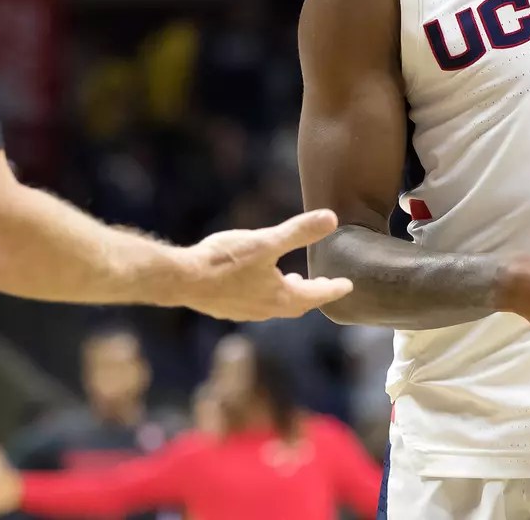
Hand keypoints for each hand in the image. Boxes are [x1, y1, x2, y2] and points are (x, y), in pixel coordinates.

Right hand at [179, 209, 353, 320]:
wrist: (182, 279)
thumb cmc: (224, 261)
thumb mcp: (265, 242)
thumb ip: (298, 231)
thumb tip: (332, 219)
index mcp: (280, 296)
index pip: (315, 295)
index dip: (333, 289)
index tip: (347, 285)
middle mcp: (265, 310)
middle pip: (297, 304)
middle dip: (313, 294)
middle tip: (326, 286)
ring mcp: (244, 311)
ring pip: (275, 306)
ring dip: (289, 295)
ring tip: (293, 280)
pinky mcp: (226, 308)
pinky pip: (255, 304)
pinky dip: (266, 294)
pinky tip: (256, 282)